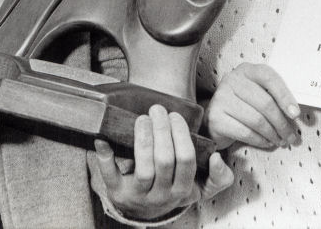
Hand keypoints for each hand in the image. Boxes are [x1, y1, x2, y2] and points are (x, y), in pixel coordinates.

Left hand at [88, 105, 233, 220]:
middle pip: (164, 161)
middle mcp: (161, 195)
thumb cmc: (173, 188)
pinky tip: (102, 139)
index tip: (175, 115)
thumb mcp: (199, 187)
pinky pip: (110, 176)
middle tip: (157, 109)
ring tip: (142, 118)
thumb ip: (218, 176)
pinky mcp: (117, 193)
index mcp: (183, 190)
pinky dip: (104, 156)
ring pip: (143, 168)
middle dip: (161, 131)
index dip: (181, 135)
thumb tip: (216, 158)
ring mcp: (138, 195)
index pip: (185, 160)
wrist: (146, 210)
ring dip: (142, 140)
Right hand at [203, 63, 301, 149]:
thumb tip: (294, 112)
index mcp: (246, 70)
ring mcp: (221, 98)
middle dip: (282, 123)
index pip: (268, 77)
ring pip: (256, 120)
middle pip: (265, 102)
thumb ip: (273, 96)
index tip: (295, 114)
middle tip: (291, 136)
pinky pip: (245, 132)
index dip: (284, 96)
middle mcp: (231, 80)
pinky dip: (260, 140)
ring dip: (273, 134)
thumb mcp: (257, 93)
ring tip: (281, 141)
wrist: (216, 120)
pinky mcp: (215, 118)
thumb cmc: (243, 106)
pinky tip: (267, 143)